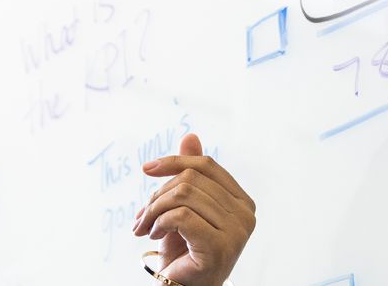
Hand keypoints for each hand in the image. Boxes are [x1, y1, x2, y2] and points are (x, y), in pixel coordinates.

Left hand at [133, 133, 255, 285]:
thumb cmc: (185, 250)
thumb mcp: (185, 208)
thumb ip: (191, 175)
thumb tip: (190, 135)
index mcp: (242, 201)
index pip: (207, 166)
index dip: (174, 162)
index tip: (146, 169)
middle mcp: (246, 214)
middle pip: (191, 180)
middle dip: (157, 195)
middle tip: (141, 216)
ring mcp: (237, 232)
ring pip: (183, 196)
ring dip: (153, 211)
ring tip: (145, 227)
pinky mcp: (220, 247)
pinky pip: (181, 216)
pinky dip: (159, 222)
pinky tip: (154, 235)